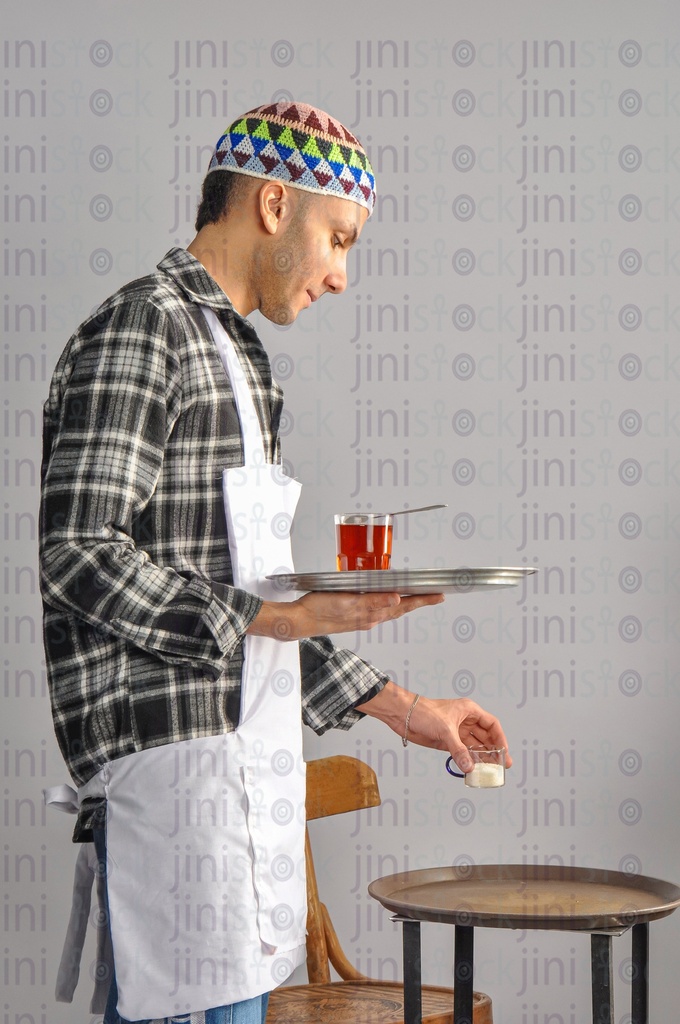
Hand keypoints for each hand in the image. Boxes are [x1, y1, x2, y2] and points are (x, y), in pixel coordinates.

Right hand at [248, 590, 444, 639]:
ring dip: (405, 604)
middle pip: (401, 609)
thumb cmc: (319, 610)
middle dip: (419, 601)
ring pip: (389, 610)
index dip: (423, 599)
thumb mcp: (348, 602)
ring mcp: (361, 618)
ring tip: (418, 597)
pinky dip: (388, 605)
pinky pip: (377, 611)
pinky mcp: (352, 617)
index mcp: (371, 613)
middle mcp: (369, 617)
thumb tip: (396, 599)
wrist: (300, 620)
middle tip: (437, 595)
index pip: (404, 605)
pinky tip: (389, 601)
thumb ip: (373, 601)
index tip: (439, 595)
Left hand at [357, 683, 511, 772]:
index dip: (500, 738)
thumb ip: (459, 750)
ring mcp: (457, 732)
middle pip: (485, 737)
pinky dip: (468, 760)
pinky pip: (463, 752)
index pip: (491, 724)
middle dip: (494, 750)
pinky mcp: (447, 741)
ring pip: (475, 746)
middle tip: (502, 766)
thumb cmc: (423, 712)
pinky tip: (474, 769)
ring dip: (482, 757)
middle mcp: (465, 721)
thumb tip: (470, 766)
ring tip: (491, 770)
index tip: (504, 752)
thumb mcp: (445, 730)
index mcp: (469, 711)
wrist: (403, 715)